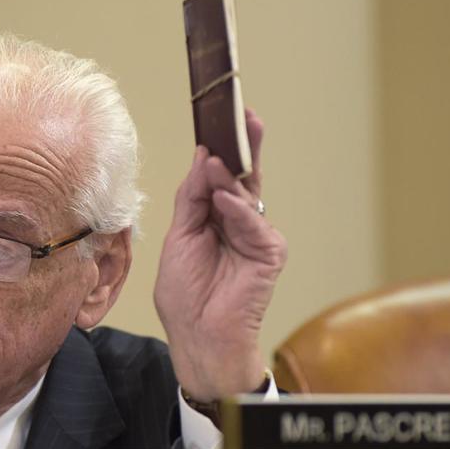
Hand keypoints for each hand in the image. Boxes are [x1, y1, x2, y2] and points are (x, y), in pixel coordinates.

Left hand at [154, 110, 287, 401]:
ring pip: (246, 196)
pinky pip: (254, 225)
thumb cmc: (184, 293)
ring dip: (230, 177)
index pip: (219, 176)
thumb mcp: (180, 236)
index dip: (218, 149)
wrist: (197, 334)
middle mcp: (239, 222)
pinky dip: (238, 212)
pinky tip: (226, 200)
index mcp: (215, 217)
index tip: (218, 118)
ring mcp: (256, 236)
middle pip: (242, 176)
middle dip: (241, 145)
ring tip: (217, 159)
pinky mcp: (269, 253)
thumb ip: (192, 198)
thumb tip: (202, 156)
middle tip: (242, 114)